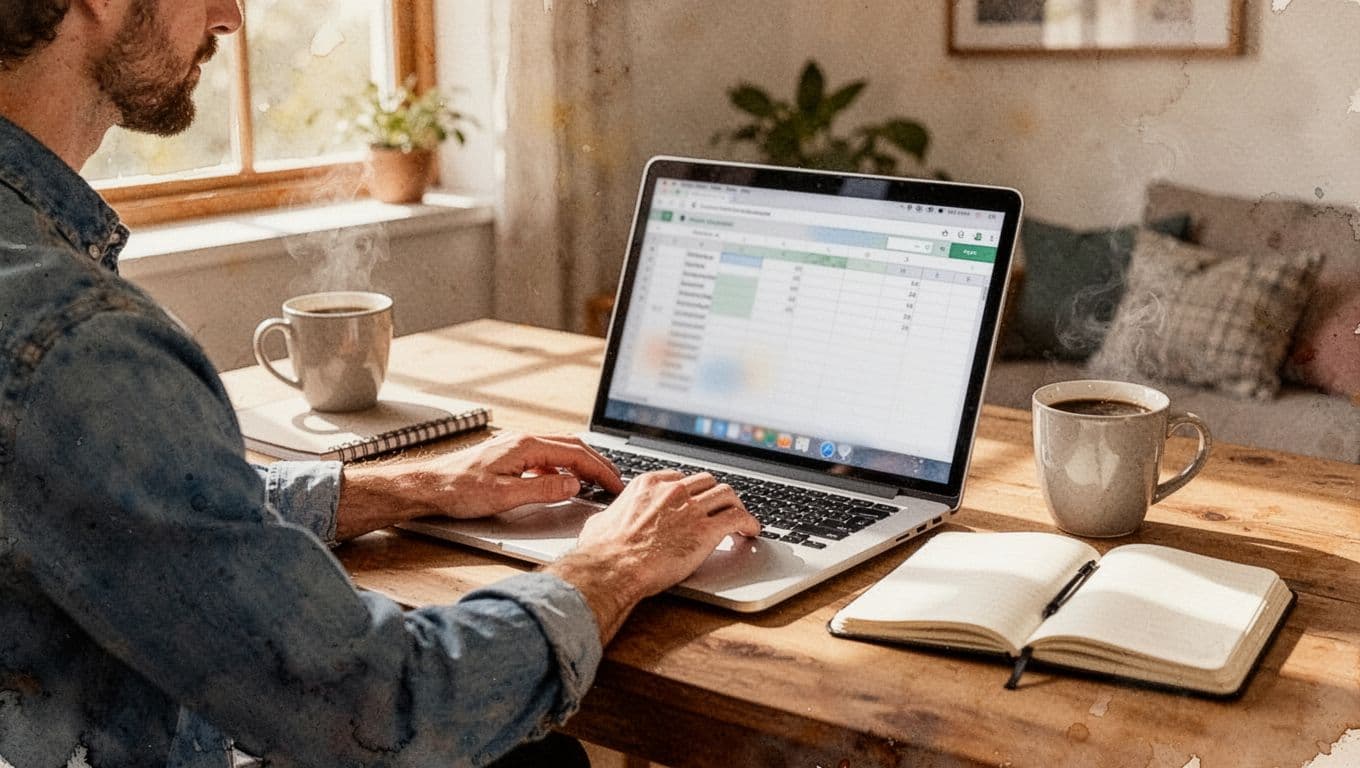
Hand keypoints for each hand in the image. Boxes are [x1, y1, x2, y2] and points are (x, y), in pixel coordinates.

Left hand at [335, 433, 623, 539]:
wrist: (427, 486)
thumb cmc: (457, 489)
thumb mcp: (505, 495)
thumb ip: (543, 489)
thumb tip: (573, 485)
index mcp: (526, 445)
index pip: (576, 454)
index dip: (601, 470)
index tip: (616, 485)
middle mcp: (523, 440)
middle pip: (572, 447)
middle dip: (598, 464)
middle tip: (615, 483)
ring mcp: (515, 446)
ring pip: (560, 450)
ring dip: (582, 464)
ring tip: (597, 481)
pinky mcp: (508, 455)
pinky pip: (545, 457)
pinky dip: (563, 467)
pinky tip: (563, 482)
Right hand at [545, 470, 759, 642]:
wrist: (613, 568)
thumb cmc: (602, 551)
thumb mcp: (600, 522)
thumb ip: (610, 516)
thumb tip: (604, 522)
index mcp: (648, 484)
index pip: (681, 477)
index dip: (692, 490)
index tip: (697, 500)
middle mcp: (673, 491)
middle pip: (707, 481)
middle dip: (716, 494)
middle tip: (721, 508)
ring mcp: (692, 508)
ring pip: (727, 494)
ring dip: (736, 505)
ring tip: (741, 518)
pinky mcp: (706, 530)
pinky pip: (738, 518)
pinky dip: (750, 523)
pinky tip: (751, 531)